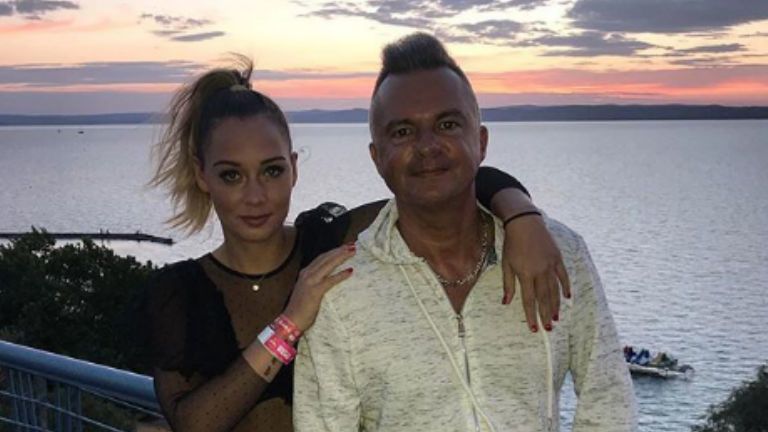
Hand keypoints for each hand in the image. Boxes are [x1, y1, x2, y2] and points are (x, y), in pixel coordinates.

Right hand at [283, 243, 355, 331]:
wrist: (291, 320)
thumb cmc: (300, 309)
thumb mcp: (308, 291)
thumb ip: (316, 283)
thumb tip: (329, 279)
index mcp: (305, 273)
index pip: (321, 258)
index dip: (333, 251)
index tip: (344, 247)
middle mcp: (307, 274)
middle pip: (326, 257)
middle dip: (339, 250)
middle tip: (352, 245)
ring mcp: (310, 282)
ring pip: (328, 264)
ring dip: (341, 256)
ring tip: (352, 252)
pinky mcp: (315, 291)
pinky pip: (331, 280)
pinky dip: (341, 275)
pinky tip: (350, 271)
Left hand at [501, 215, 570, 331]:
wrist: (525, 223)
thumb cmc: (512, 245)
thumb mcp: (506, 264)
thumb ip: (508, 285)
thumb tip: (506, 303)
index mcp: (525, 274)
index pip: (529, 300)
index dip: (531, 316)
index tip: (534, 329)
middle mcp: (539, 271)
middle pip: (544, 298)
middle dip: (545, 315)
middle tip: (549, 329)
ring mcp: (550, 265)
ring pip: (555, 289)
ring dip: (555, 305)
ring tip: (556, 318)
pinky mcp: (557, 258)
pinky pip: (563, 276)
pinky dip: (566, 287)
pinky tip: (567, 297)